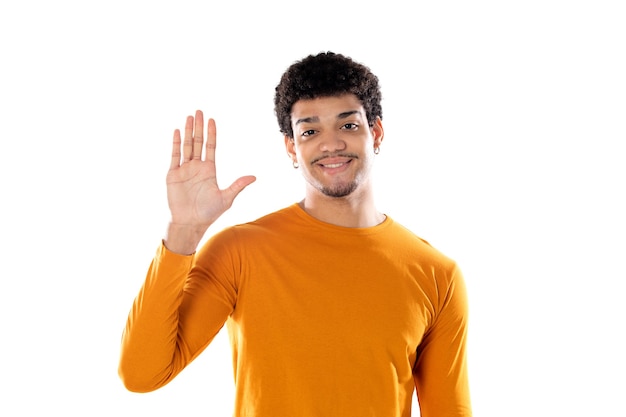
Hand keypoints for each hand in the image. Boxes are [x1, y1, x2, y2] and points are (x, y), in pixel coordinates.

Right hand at [165, 110, 255, 249]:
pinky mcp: (173, 174)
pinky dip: (175, 144)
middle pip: (198, 142)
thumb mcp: (226, 198)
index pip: (210, 147)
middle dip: (198, 127)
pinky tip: (177, 132)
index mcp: (209, 170)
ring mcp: (184, 169)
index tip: (212, 120)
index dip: (211, 133)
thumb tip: (254, 177)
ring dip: (187, 131)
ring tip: (189, 117)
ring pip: (186, 146)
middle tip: (199, 111)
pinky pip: (174, 156)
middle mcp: (196, 167)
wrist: (190, 223)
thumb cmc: (208, 213)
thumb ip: (238, 185)